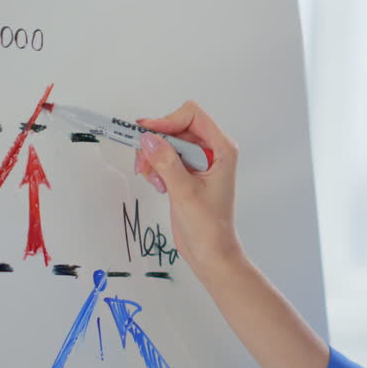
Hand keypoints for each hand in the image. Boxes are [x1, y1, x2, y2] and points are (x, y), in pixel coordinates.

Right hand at [134, 100, 243, 272]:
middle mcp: (213, 151)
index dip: (168, 121)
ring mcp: (200, 162)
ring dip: (153, 156)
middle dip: (157, 142)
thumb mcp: (185, 192)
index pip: (193, 116)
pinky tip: (159, 185)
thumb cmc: (208, 226)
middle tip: (144, 163)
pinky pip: (165, 157)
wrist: (211, 251)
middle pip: (177, 127)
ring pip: (168, 142)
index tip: (147, 135)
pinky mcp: (187, 173)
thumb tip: (149, 138)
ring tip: (153, 179)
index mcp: (222, 149)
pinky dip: (156, 167)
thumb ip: (167, 162)